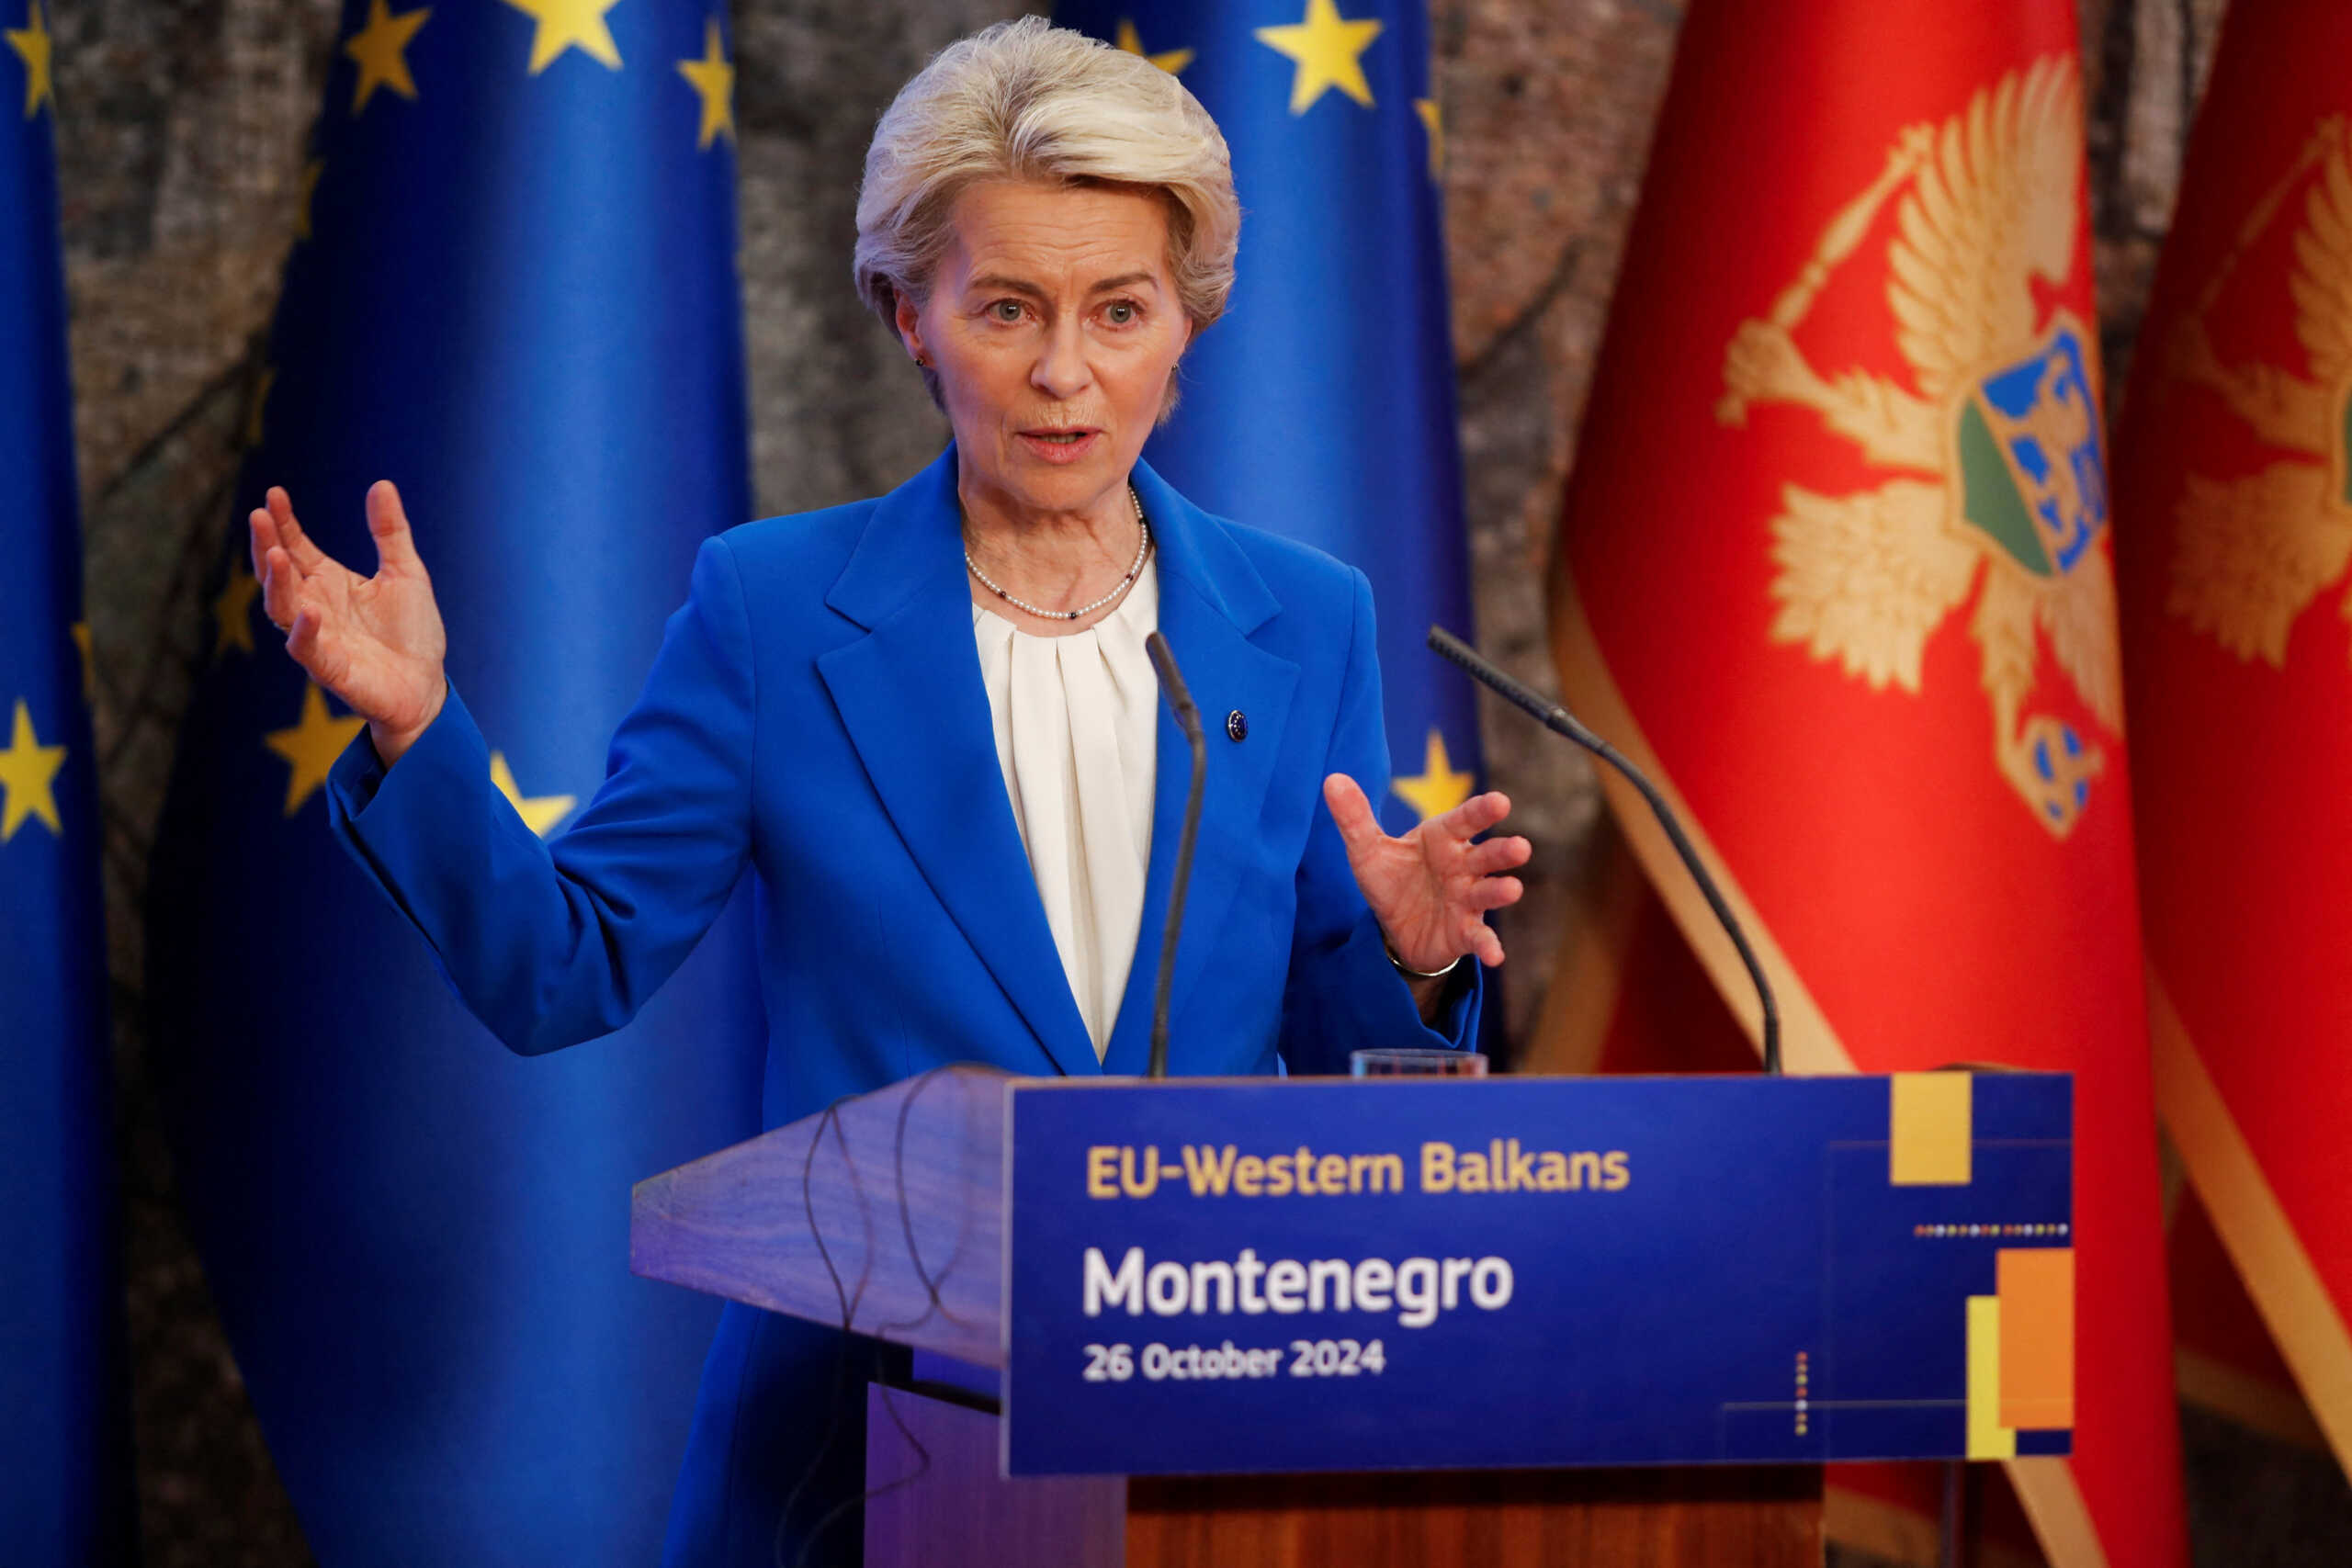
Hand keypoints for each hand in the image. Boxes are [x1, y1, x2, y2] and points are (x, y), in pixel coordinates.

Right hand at [250, 481, 448, 764]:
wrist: (426, 687)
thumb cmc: (412, 633)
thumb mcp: (406, 573)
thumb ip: (390, 532)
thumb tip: (382, 484)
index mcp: (329, 582)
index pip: (297, 547)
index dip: (284, 522)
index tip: (275, 493)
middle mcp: (315, 607)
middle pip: (279, 573)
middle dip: (266, 545)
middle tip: (260, 516)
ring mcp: (318, 638)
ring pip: (283, 608)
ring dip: (276, 583)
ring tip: (275, 554)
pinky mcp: (329, 669)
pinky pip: (307, 650)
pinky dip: (306, 631)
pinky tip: (311, 611)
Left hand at [1323, 774, 1528, 971]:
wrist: (1396, 928)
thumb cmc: (1393, 879)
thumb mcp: (1367, 851)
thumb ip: (1355, 818)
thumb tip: (1332, 779)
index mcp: (1444, 838)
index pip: (1465, 820)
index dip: (1482, 811)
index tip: (1500, 802)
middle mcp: (1463, 865)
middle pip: (1487, 855)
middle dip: (1504, 851)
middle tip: (1521, 847)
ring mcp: (1468, 898)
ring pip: (1489, 892)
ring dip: (1501, 891)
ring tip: (1512, 889)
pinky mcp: (1466, 930)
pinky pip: (1479, 937)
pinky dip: (1489, 946)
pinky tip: (1496, 956)